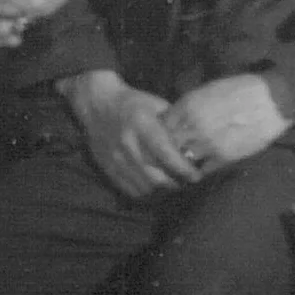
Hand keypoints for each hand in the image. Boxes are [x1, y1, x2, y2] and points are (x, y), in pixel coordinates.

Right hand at [58, 70, 199, 199]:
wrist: (97, 104)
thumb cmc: (134, 103)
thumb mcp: (156, 105)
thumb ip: (174, 124)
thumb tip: (195, 143)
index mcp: (142, 124)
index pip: (165, 153)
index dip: (183, 168)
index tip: (196, 175)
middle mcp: (127, 143)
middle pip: (156, 176)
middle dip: (176, 183)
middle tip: (188, 182)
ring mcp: (115, 159)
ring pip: (145, 187)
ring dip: (162, 190)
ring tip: (173, 184)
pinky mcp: (108, 168)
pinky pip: (130, 190)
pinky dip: (146, 192)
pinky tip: (155, 185)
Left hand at [160, 75, 294, 172]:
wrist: (272, 100)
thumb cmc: (241, 89)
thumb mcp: (210, 90)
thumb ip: (190, 105)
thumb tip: (176, 117)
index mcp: (188, 105)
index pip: (163, 125)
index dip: (164, 131)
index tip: (168, 134)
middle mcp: (194, 125)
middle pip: (170, 144)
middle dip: (172, 147)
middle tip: (176, 151)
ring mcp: (208, 142)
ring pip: (184, 159)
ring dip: (185, 161)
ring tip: (188, 162)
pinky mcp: (224, 157)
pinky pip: (203, 170)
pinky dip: (201, 171)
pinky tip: (203, 168)